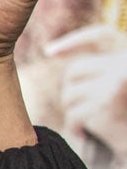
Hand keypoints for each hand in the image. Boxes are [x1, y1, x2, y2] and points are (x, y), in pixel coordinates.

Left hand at [53, 25, 126, 154]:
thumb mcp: (118, 83)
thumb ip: (100, 68)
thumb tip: (50, 51)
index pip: (103, 35)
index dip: (76, 40)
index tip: (49, 51)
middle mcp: (124, 66)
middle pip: (76, 70)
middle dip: (72, 89)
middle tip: (82, 107)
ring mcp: (114, 83)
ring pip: (71, 94)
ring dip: (73, 110)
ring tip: (87, 122)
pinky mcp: (106, 104)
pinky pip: (74, 113)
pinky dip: (75, 126)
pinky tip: (83, 133)